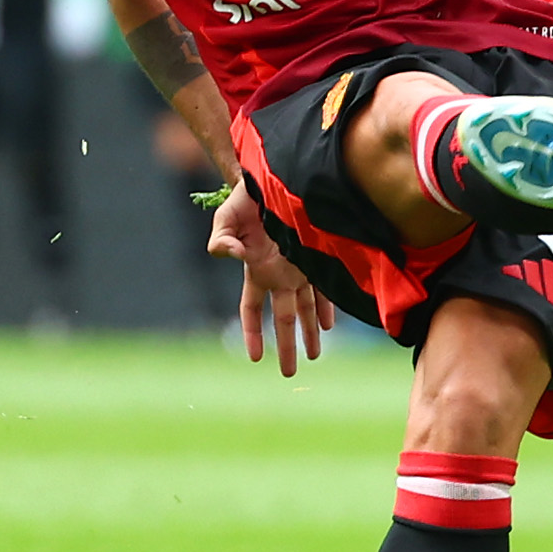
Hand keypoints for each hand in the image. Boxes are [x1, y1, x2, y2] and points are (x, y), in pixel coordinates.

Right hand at [206, 179, 333, 376]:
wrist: (273, 179)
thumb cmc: (246, 199)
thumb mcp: (226, 219)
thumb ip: (221, 240)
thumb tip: (230, 255)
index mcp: (256, 270)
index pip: (252, 310)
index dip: (253, 334)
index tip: (256, 358)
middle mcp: (279, 274)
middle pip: (284, 318)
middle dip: (287, 345)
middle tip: (289, 372)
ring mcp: (300, 267)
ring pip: (307, 307)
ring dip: (311, 332)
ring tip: (315, 354)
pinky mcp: (318, 256)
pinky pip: (326, 287)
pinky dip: (330, 306)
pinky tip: (331, 324)